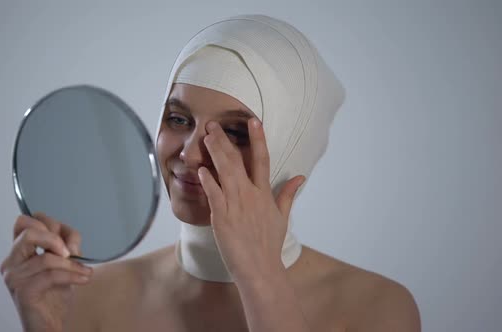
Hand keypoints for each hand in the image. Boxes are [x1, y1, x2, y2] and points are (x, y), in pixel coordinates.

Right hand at [0, 213, 91, 331]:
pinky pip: (51, 275)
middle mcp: (11, 262)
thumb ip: (66, 245)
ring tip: (85, 271)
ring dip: (72, 264)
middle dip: (55, 238)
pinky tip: (84, 278)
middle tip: (71, 252)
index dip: (49, 223)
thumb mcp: (64, 263)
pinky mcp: (23, 291)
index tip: (67, 240)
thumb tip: (70, 242)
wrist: (49, 324)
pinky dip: (72, 275)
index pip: (25, 222)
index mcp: (18, 252)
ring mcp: (14, 277)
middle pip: (28, 231)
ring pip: (46, 257)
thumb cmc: (54, 294)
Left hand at [197, 118, 304, 281]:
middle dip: (224, 140)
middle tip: (213, 124)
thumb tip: (300, 176)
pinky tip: (201, 168)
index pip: (262, 159)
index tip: (253, 121)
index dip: (258, 139)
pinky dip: (208, 181)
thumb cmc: (269, 244)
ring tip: (205, 136)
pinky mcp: (222, 218)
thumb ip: (287, 194)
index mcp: (264, 193)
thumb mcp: (282, 217)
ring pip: (224, 172)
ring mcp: (236, 206)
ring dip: (214, 153)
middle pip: (237, 161)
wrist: (260, 268)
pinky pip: (214, 195)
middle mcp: (250, 195)